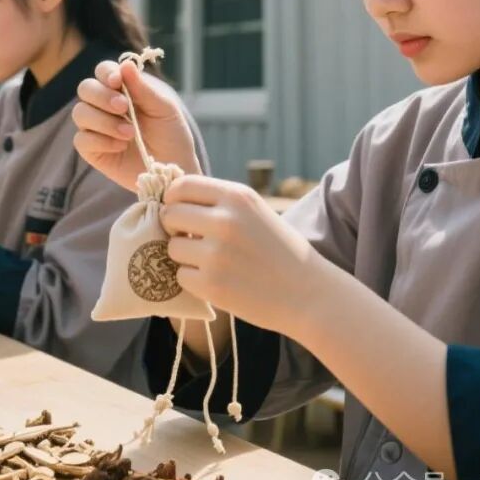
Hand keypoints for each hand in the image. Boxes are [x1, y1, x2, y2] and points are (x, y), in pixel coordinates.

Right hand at [73, 59, 198, 191]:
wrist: (173, 170)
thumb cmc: (171, 135)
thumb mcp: (164, 109)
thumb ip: (143, 88)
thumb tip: (126, 64)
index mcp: (122, 89)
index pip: (103, 71)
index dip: (106, 73)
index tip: (117, 81)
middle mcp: (104, 105)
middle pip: (85, 88)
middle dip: (102, 96)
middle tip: (124, 108)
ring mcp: (96, 127)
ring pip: (80, 113)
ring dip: (104, 121)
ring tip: (130, 133)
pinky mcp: (92, 150)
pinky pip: (81, 140)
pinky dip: (101, 141)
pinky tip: (120, 147)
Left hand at [161, 176, 327, 338]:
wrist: (309, 294)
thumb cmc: (279, 249)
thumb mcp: (254, 211)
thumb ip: (218, 202)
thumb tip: (172, 199)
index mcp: (237, 197)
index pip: (181, 186)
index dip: (174, 199)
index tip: (180, 210)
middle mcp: (225, 221)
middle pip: (170, 215)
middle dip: (175, 227)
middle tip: (192, 238)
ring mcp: (217, 255)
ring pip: (172, 247)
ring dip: (184, 255)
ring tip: (211, 261)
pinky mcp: (212, 285)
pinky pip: (181, 275)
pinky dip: (193, 280)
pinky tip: (217, 280)